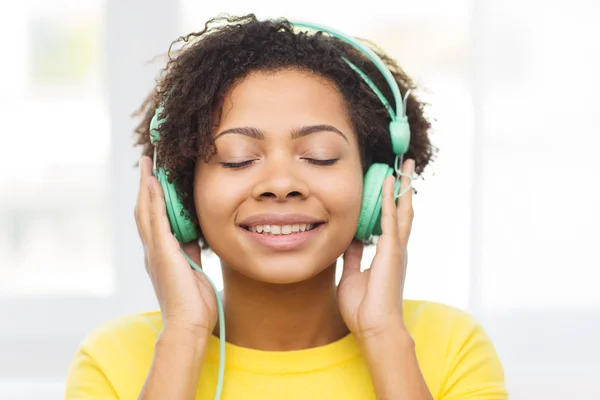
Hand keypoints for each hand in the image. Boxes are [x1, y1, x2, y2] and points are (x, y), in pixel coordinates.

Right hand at [135, 156, 217, 335]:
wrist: (189, 325)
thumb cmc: (194, 304)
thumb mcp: (194, 269)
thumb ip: (191, 251)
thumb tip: (194, 234)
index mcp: (161, 254)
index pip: (154, 218)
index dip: (152, 197)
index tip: (155, 177)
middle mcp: (153, 250)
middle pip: (145, 209)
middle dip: (145, 185)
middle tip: (147, 161)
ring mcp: (155, 250)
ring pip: (146, 210)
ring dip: (146, 185)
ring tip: (147, 163)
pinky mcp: (162, 253)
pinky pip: (156, 220)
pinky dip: (152, 200)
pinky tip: (152, 182)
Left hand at [337, 159, 414, 340]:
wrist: (374, 328)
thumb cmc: (363, 308)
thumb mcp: (352, 275)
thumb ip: (354, 255)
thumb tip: (351, 239)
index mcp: (388, 255)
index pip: (390, 222)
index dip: (389, 202)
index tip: (387, 184)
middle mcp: (396, 248)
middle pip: (402, 211)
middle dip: (404, 189)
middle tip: (406, 167)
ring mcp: (396, 248)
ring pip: (402, 210)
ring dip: (403, 187)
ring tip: (406, 167)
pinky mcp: (392, 250)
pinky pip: (390, 218)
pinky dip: (390, 199)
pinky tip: (390, 182)